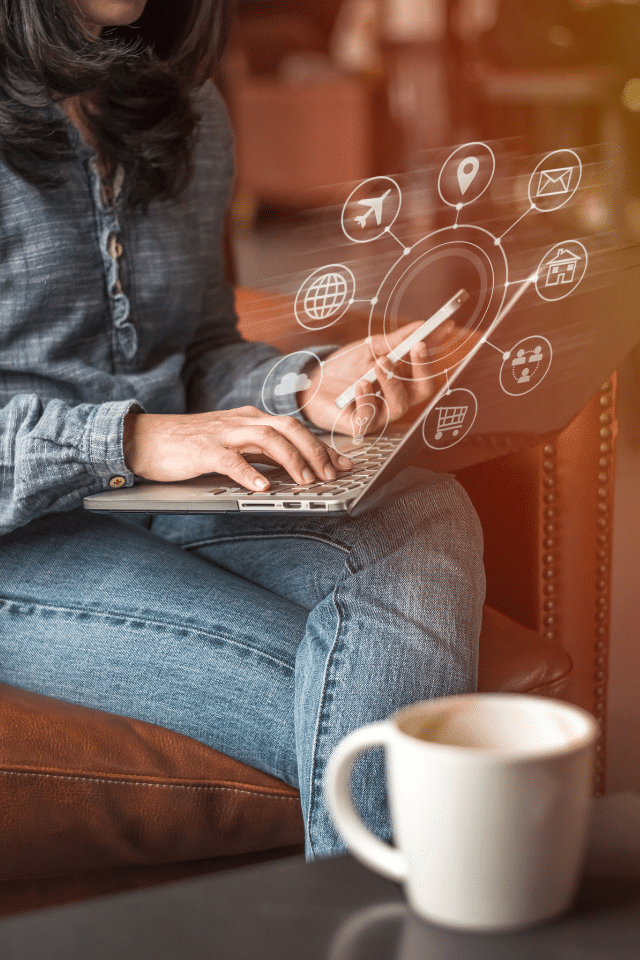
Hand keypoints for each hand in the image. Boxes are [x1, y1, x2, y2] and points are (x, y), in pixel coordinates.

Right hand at [123, 407, 352, 490]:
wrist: (145, 438)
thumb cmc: (190, 445)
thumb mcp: (232, 444)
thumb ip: (260, 452)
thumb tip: (293, 468)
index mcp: (250, 419)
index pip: (295, 429)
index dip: (323, 447)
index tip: (345, 464)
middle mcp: (241, 421)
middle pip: (288, 429)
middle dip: (315, 452)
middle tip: (332, 476)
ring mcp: (222, 434)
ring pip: (267, 439)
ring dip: (292, 461)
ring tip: (307, 482)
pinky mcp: (203, 450)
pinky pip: (231, 460)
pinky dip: (249, 473)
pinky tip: (263, 487)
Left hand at [298, 320, 453, 433]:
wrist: (313, 380)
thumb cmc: (346, 366)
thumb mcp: (373, 347)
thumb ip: (399, 340)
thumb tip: (427, 325)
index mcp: (403, 380)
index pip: (426, 371)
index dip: (432, 355)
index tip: (434, 334)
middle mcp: (397, 399)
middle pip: (422, 391)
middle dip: (422, 368)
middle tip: (415, 347)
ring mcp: (381, 414)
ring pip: (400, 406)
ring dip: (392, 382)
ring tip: (379, 363)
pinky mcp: (361, 425)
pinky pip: (371, 417)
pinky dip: (367, 399)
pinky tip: (359, 384)